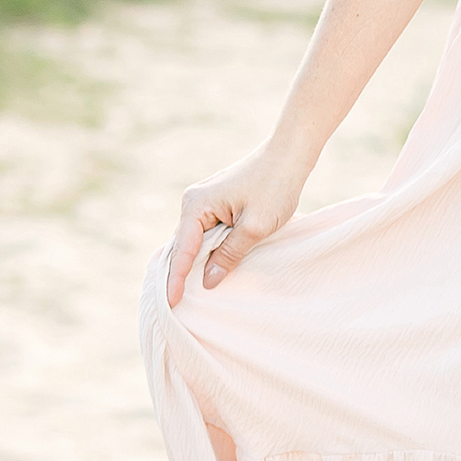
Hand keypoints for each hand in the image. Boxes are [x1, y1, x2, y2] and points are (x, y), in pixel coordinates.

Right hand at [165, 143, 308, 302]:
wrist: (289, 156)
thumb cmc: (275, 187)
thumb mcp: (255, 227)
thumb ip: (229, 255)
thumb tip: (207, 281)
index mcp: (196, 205)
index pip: (182, 250)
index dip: (176, 279)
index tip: (171, 303)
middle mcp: (193, 201)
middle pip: (184, 245)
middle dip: (180, 272)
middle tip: (176, 304)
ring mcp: (203, 200)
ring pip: (195, 240)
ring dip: (196, 262)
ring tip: (190, 292)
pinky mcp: (216, 202)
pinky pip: (206, 232)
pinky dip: (208, 250)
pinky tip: (211, 267)